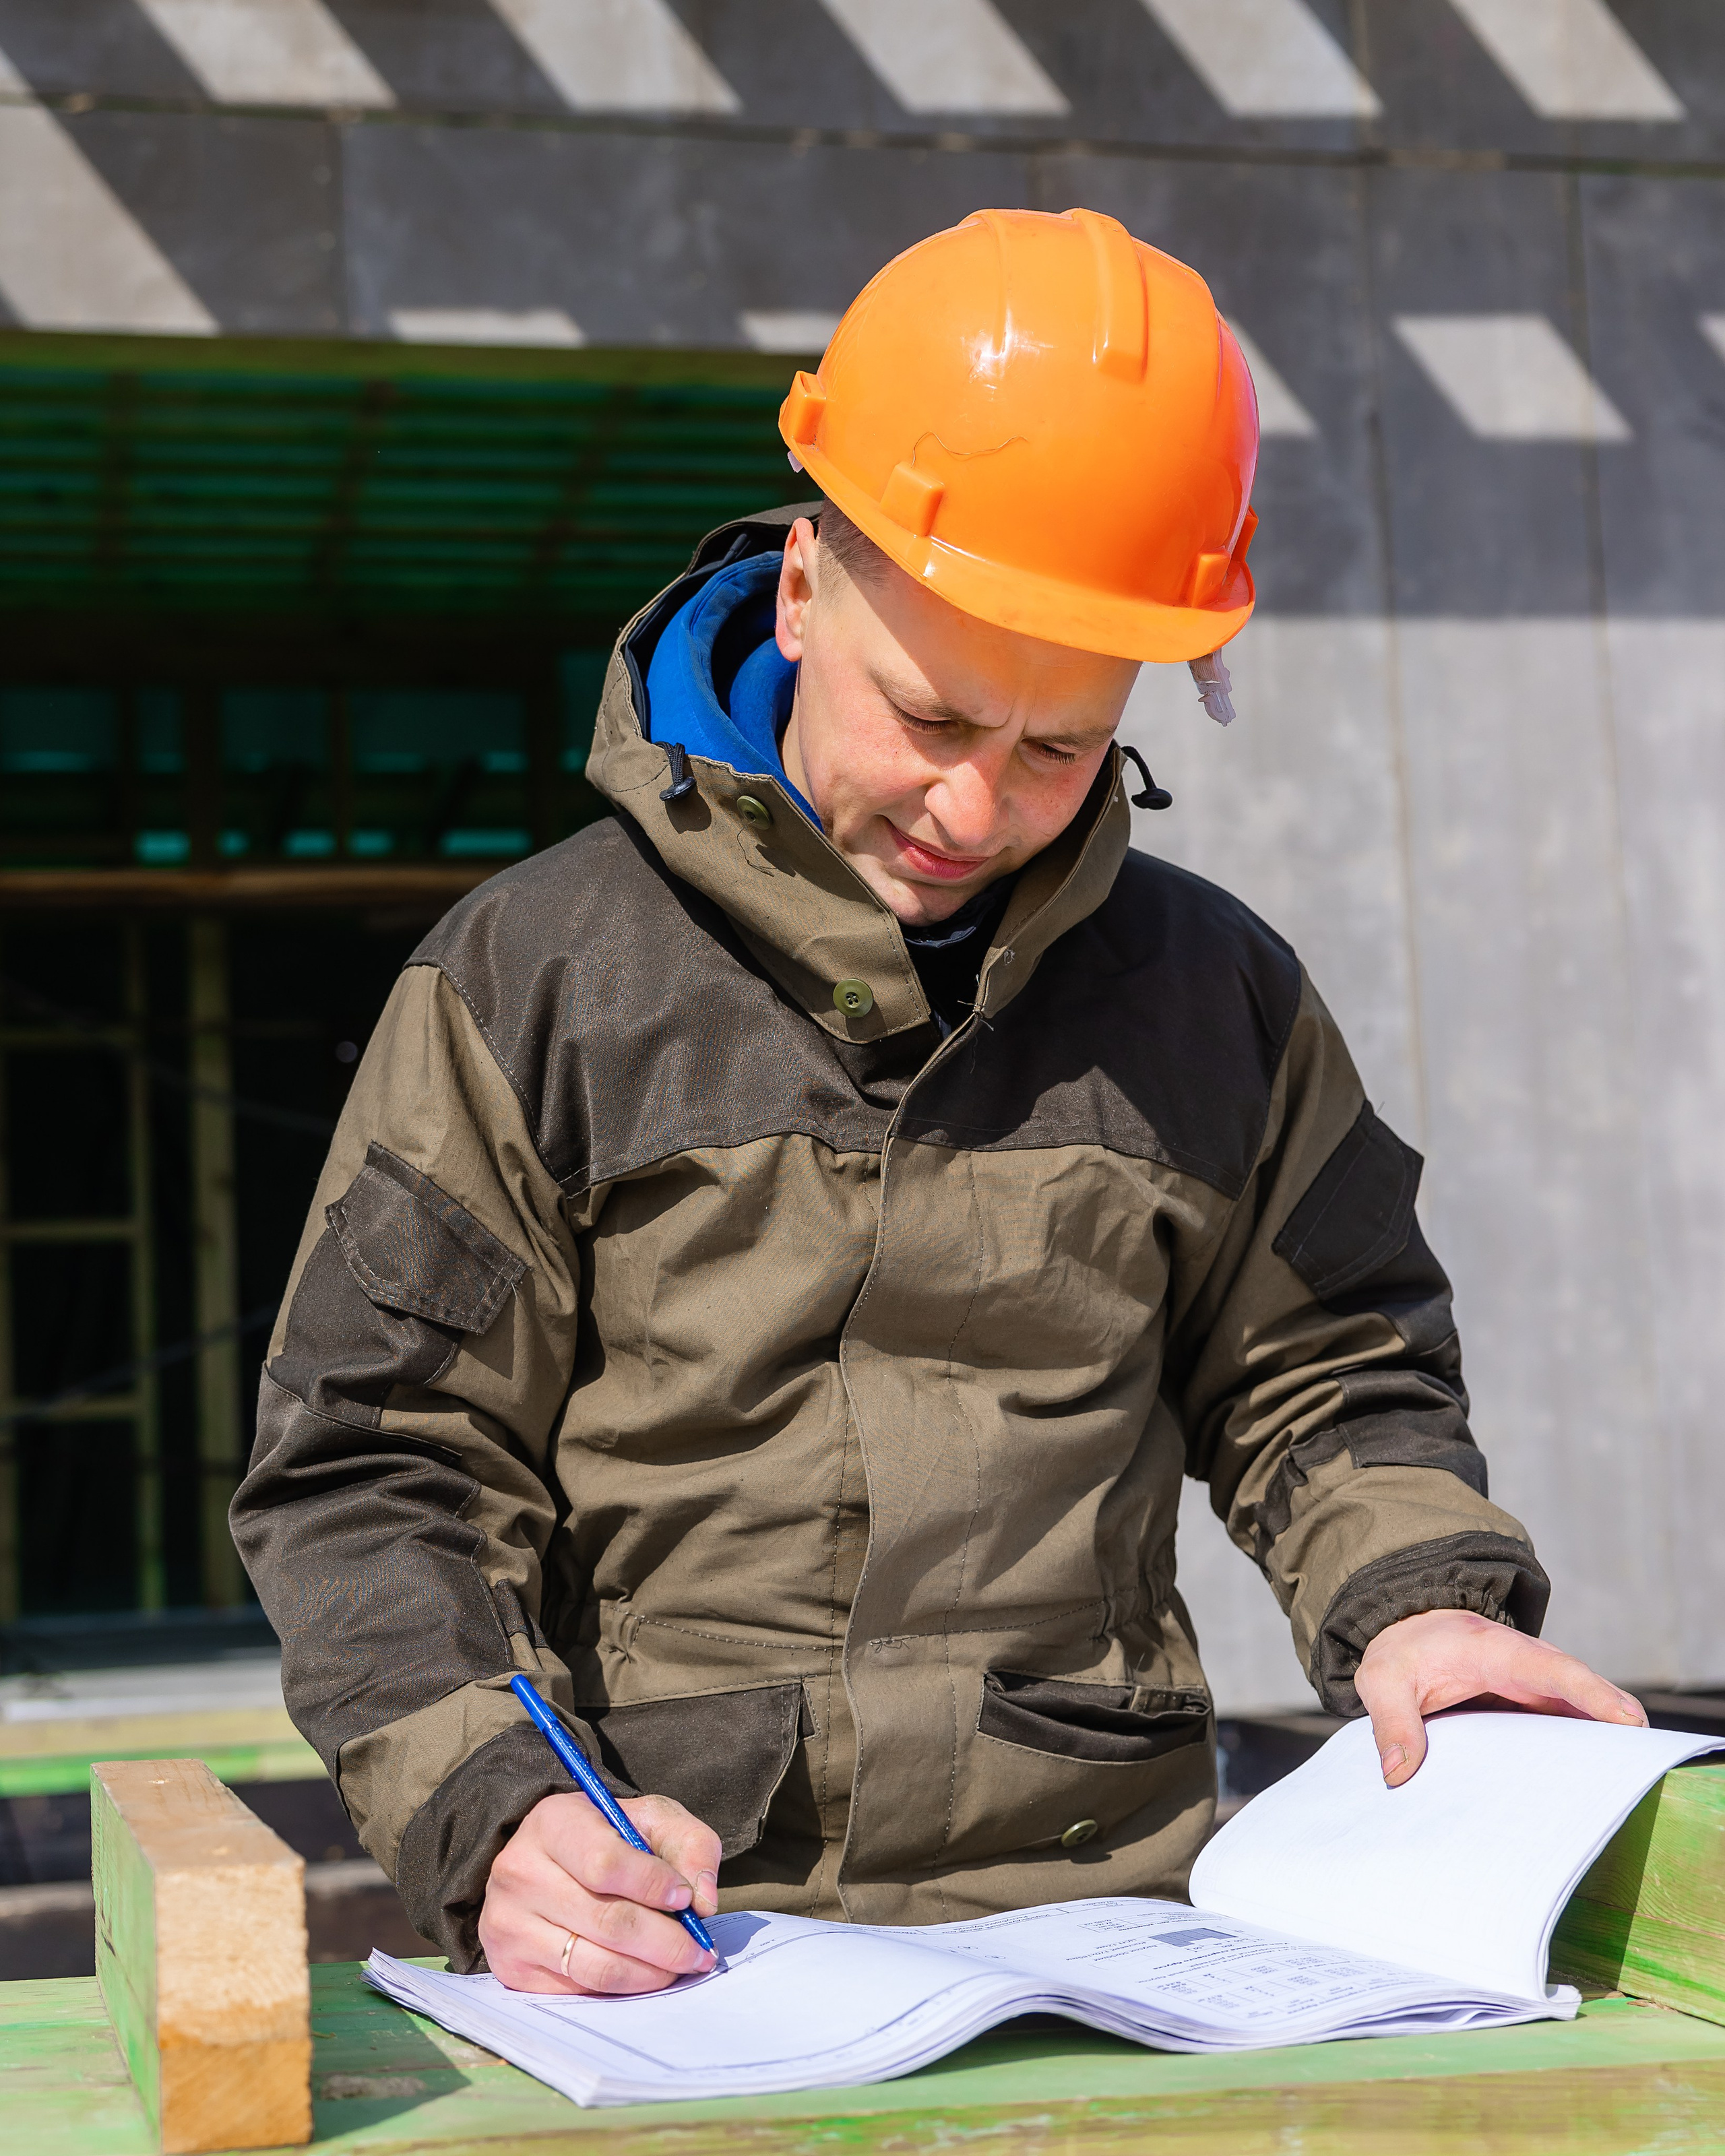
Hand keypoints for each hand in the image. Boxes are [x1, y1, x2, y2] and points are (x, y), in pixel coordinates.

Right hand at [477, 1790, 720, 1993]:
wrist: (542, 1860)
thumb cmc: (604, 1835)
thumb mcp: (649, 1819)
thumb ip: (689, 1845)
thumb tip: (703, 1901)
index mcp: (553, 1823)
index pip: (605, 1864)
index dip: (653, 1885)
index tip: (687, 1898)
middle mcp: (521, 1873)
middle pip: (606, 1921)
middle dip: (666, 1941)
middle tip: (700, 1950)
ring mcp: (510, 1924)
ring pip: (594, 1964)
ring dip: (650, 1972)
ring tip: (682, 1965)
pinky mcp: (511, 1967)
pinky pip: (578, 1988)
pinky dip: (622, 1986)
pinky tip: (646, 1973)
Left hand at [1355, 1608, 1647, 1787]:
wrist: (1407, 1630)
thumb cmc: (1401, 1652)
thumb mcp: (1381, 1679)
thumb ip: (1391, 1722)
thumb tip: (1399, 1775)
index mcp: (1493, 1651)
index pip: (1551, 1668)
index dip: (1590, 1693)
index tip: (1625, 1718)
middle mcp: (1524, 1665)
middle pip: (1580, 1691)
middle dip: (1613, 1718)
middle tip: (1639, 1758)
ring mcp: (1531, 1685)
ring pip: (1577, 1710)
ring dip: (1601, 1737)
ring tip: (1624, 1777)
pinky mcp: (1530, 1704)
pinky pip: (1563, 1723)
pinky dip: (1580, 1745)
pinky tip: (1591, 1780)